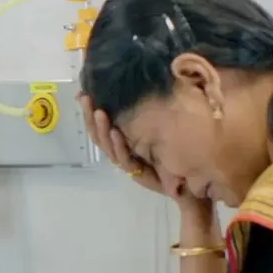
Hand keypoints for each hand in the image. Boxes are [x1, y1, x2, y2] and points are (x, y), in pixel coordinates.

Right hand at [77, 92, 211, 216]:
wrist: (189, 183)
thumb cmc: (173, 155)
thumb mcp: (156, 131)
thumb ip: (143, 116)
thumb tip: (135, 89)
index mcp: (122, 143)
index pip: (99, 127)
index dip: (89, 112)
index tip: (83, 94)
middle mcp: (121, 153)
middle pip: (99, 136)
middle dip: (90, 118)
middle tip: (86, 100)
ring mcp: (128, 164)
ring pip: (108, 147)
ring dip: (102, 129)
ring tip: (99, 112)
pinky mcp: (138, 173)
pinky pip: (125, 159)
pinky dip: (119, 145)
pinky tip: (116, 132)